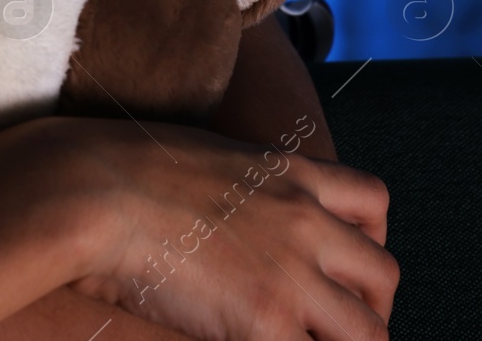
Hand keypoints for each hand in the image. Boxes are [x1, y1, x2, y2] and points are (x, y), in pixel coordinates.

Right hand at [57, 118, 397, 340]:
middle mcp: (307, 220)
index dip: (370, 241)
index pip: (374, 201)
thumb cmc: (125, 170)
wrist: (98, 189)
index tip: (348, 268)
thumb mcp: (205, 158)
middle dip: (372, 308)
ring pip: (370, 331)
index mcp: (292, 173)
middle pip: (384, 274)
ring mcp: (293, 272)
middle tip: (341, 329)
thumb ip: (237, 184)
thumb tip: (226, 218)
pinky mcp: (267, 318)